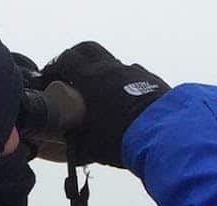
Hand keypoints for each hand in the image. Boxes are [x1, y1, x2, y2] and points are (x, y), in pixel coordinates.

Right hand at [41, 42, 169, 167]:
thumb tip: (69, 146)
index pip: (66, 60)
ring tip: (98, 93)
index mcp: (92, 79)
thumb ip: (77, 143)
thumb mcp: (93, 146)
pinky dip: (122, 83)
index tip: (48, 78)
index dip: (54, 67)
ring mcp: (134, 72)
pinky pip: (132, 75)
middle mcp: (112, 69)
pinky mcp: (152, 80)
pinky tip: (123, 103)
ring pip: (111, 63)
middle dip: (75, 59)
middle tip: (69, 74)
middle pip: (87, 49)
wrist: (167, 136)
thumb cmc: (125, 139)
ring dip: (101, 72)